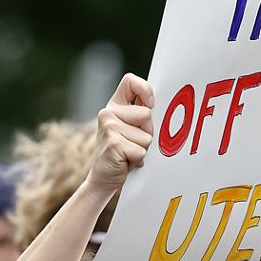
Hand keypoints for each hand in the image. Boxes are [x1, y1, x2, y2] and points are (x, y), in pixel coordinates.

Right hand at [88, 74, 153, 193]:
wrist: (103, 179)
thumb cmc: (122, 154)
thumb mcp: (130, 130)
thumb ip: (140, 116)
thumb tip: (156, 106)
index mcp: (114, 106)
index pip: (130, 81)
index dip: (145, 89)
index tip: (151, 104)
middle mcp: (108, 113)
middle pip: (146, 114)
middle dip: (147, 132)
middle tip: (133, 143)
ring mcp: (109, 128)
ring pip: (146, 136)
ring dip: (142, 149)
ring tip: (128, 153)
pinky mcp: (114, 144)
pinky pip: (141, 150)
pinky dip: (138, 160)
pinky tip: (125, 161)